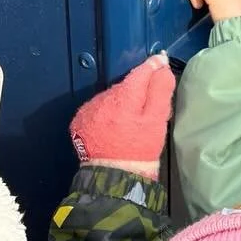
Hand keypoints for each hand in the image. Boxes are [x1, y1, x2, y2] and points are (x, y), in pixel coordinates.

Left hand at [70, 55, 175, 179]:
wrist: (114, 178)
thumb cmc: (140, 149)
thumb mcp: (157, 120)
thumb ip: (160, 90)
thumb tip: (160, 65)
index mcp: (123, 98)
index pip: (139, 72)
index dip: (152, 67)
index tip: (161, 61)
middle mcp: (102, 100)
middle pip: (125, 85)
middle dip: (136, 91)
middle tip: (148, 107)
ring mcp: (88, 110)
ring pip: (111, 97)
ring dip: (121, 102)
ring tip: (130, 121)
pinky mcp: (80, 121)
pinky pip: (98, 108)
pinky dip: (108, 113)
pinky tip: (115, 127)